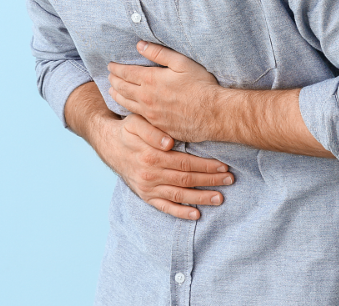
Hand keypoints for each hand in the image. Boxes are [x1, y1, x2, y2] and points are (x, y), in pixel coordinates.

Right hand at [95, 112, 233, 220]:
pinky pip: (165, 207)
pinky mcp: (145, 196)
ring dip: (201, 198)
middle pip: (186, 180)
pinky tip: (196, 214)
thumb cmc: (128, 130)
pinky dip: (181, 213)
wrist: (109, 145)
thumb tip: (169, 143)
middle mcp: (151, 175)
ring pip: (179, 195)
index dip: (206, 165)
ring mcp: (148, 188)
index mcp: (152, 156)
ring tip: (220, 198)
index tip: (223, 165)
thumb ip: (152, 131)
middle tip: (230, 180)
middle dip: (210, 180)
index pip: (186, 163)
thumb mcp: (136, 122)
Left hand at [108, 41, 222, 141]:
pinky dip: (127, 110)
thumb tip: (139, 45)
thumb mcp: (181, 63)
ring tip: (112, 91)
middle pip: (122, 88)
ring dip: (116, 95)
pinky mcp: (156, 126)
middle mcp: (146, 98)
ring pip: (126, 104)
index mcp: (150, 80)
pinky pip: (136, 116)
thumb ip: (159, 53)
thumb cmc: (201, 86)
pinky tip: (128, 108)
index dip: (116, 68)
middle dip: (113, 80)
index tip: (110, 65)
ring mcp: (150, 114)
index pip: (125, 72)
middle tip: (109, 76)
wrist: (213, 115)